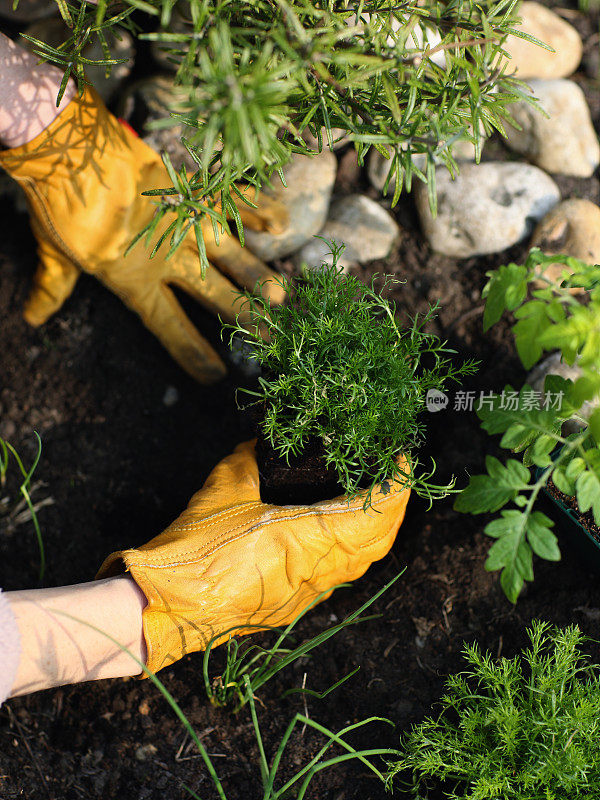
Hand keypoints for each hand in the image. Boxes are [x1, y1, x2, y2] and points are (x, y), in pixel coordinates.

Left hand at [0, 87, 286, 383]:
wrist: (69, 150)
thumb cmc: (60, 206)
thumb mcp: (56, 252)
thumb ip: (52, 287)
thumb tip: (32, 319)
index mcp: (135, 281)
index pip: (168, 326)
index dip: (191, 352)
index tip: (214, 375)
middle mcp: (168, 258)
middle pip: (213, 294)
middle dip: (243, 318)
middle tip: (269, 337)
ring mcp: (185, 223)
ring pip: (231, 255)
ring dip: (257, 276)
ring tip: (281, 297)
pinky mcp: (193, 190)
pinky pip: (233, 200)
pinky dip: (258, 208)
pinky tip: (279, 224)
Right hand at [96, 440, 410, 673]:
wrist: (166, 609)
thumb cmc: (193, 553)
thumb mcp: (223, 490)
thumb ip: (249, 461)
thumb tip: (261, 444)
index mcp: (305, 540)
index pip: (371, 515)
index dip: (395, 488)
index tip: (402, 461)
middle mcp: (316, 573)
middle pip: (377, 543)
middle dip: (394, 509)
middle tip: (393, 477)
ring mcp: (305, 596)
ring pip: (360, 563)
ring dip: (376, 532)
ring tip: (373, 500)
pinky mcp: (291, 607)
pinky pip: (338, 576)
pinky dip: (352, 550)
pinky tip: (340, 532)